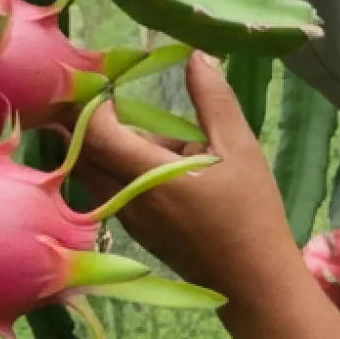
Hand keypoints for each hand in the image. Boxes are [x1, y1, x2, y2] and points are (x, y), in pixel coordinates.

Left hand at [68, 52, 304, 303]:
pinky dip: (122, 169)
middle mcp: (126, 199)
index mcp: (148, 176)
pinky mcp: (136, 231)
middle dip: (91, 120)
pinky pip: (112, 190)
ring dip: (109, 146)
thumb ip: (213, 100)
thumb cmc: (251, 213)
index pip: (96, 131)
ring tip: (154, 132)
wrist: (254, 282)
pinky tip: (167, 164)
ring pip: (96, 172)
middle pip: (85, 152)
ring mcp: (128, 218)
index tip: (108, 79)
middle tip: (113, 92)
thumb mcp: (240, 148)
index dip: (93, 101)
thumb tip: (195, 56)